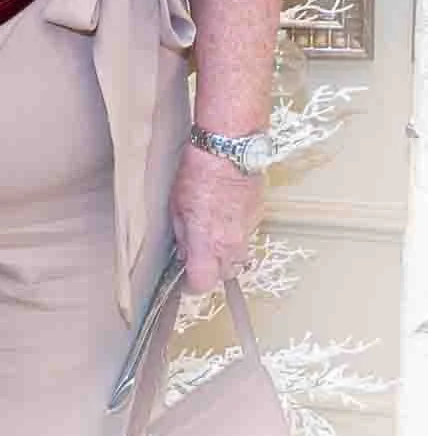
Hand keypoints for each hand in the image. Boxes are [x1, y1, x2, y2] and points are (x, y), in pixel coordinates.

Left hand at [169, 145, 262, 292]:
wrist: (229, 151)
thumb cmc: (199, 173)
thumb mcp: (176, 205)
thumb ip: (182, 235)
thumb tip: (184, 252)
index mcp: (208, 243)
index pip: (202, 283)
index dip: (191, 284)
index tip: (185, 279)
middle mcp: (231, 244)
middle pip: (223, 275)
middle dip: (211, 269)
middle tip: (198, 254)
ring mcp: (247, 232)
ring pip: (238, 257)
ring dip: (225, 252)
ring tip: (213, 231)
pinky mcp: (258, 218)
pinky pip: (246, 236)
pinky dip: (236, 233)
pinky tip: (225, 216)